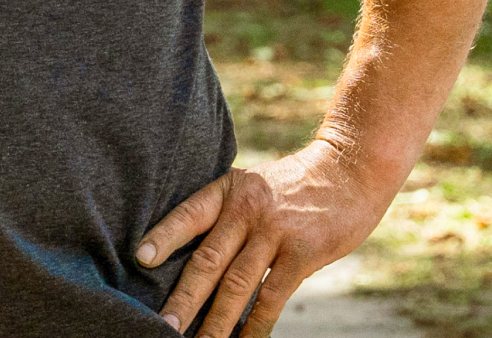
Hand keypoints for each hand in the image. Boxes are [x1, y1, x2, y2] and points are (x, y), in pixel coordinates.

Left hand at [135, 139, 392, 336]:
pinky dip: (255, 324)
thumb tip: (197, 257)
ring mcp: (274, 232)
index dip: (164, 237)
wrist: (351, 168)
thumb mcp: (254, 186)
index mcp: (229, 191)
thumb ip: (228, 215)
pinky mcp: (302, 253)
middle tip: (161, 325)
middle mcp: (246, 210)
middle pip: (207, 260)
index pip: (189, 215)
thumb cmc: (297, 185)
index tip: (140, 259)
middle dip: (183, 298)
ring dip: (215, 321)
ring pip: (236, 284)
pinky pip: (272, 296)